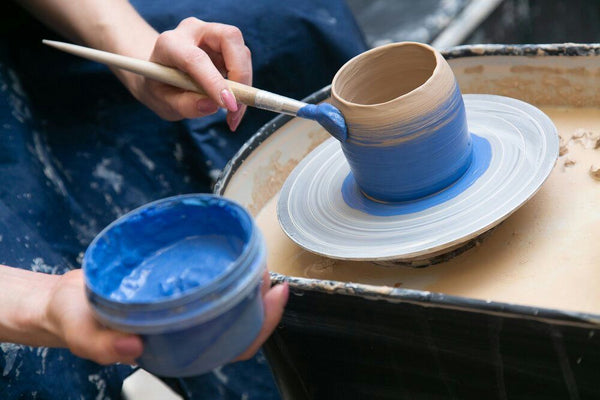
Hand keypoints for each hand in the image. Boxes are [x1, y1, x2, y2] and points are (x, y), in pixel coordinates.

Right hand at [45, 269, 286, 364]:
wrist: (66, 300)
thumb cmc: (75, 319)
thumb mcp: (82, 333)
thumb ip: (102, 345)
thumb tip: (132, 350)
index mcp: (178, 347)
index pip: (234, 345)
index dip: (261, 324)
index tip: (276, 294)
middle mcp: (189, 329)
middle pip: (241, 320)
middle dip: (262, 296)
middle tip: (268, 267)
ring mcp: (185, 308)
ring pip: (229, 298)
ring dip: (246, 278)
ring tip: (255, 253)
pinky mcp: (176, 286)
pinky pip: (208, 279)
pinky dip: (222, 264)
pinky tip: (227, 246)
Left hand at [130, 17, 251, 130]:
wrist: (160, 75)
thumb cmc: (160, 87)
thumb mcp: (163, 103)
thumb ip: (184, 105)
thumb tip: (213, 106)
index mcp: (170, 44)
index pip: (196, 58)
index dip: (214, 81)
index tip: (228, 105)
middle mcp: (193, 31)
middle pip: (228, 38)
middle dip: (240, 73)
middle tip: (237, 106)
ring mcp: (212, 35)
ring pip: (241, 51)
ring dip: (245, 83)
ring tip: (234, 112)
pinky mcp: (226, 46)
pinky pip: (243, 62)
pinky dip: (245, 85)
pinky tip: (234, 103)